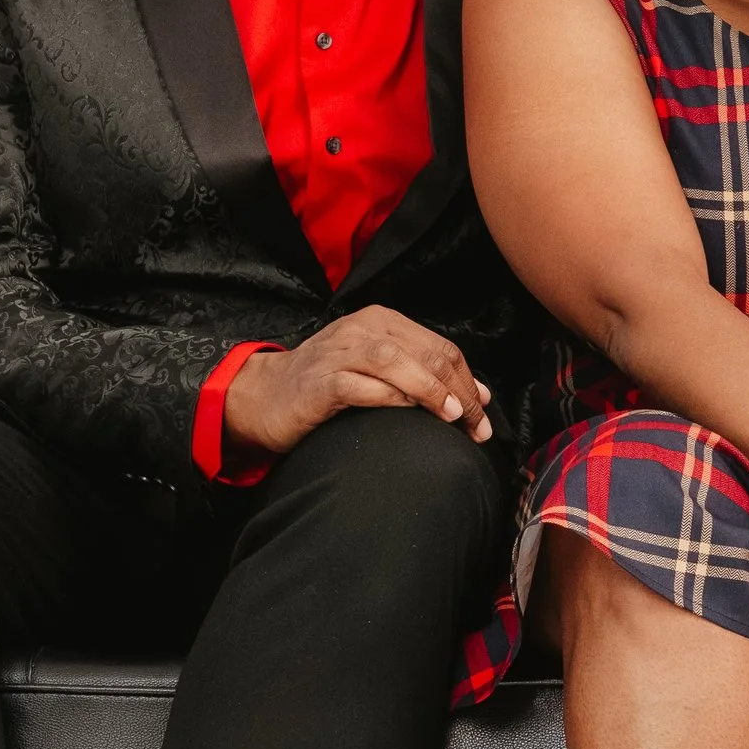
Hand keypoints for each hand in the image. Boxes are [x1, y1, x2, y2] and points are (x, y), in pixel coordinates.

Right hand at [223, 314, 494, 460]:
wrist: (265, 395)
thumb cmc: (327, 384)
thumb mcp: (379, 371)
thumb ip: (425, 376)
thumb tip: (481, 396)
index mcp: (382, 321)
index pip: (440, 347)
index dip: (468, 381)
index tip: (483, 416)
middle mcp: (362, 329)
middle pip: (425, 354)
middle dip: (458, 391)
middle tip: (475, 427)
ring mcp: (338, 352)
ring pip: (395, 361)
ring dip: (429, 390)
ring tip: (450, 416)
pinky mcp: (319, 381)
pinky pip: (360, 385)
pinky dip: (388, 397)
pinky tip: (406, 412)